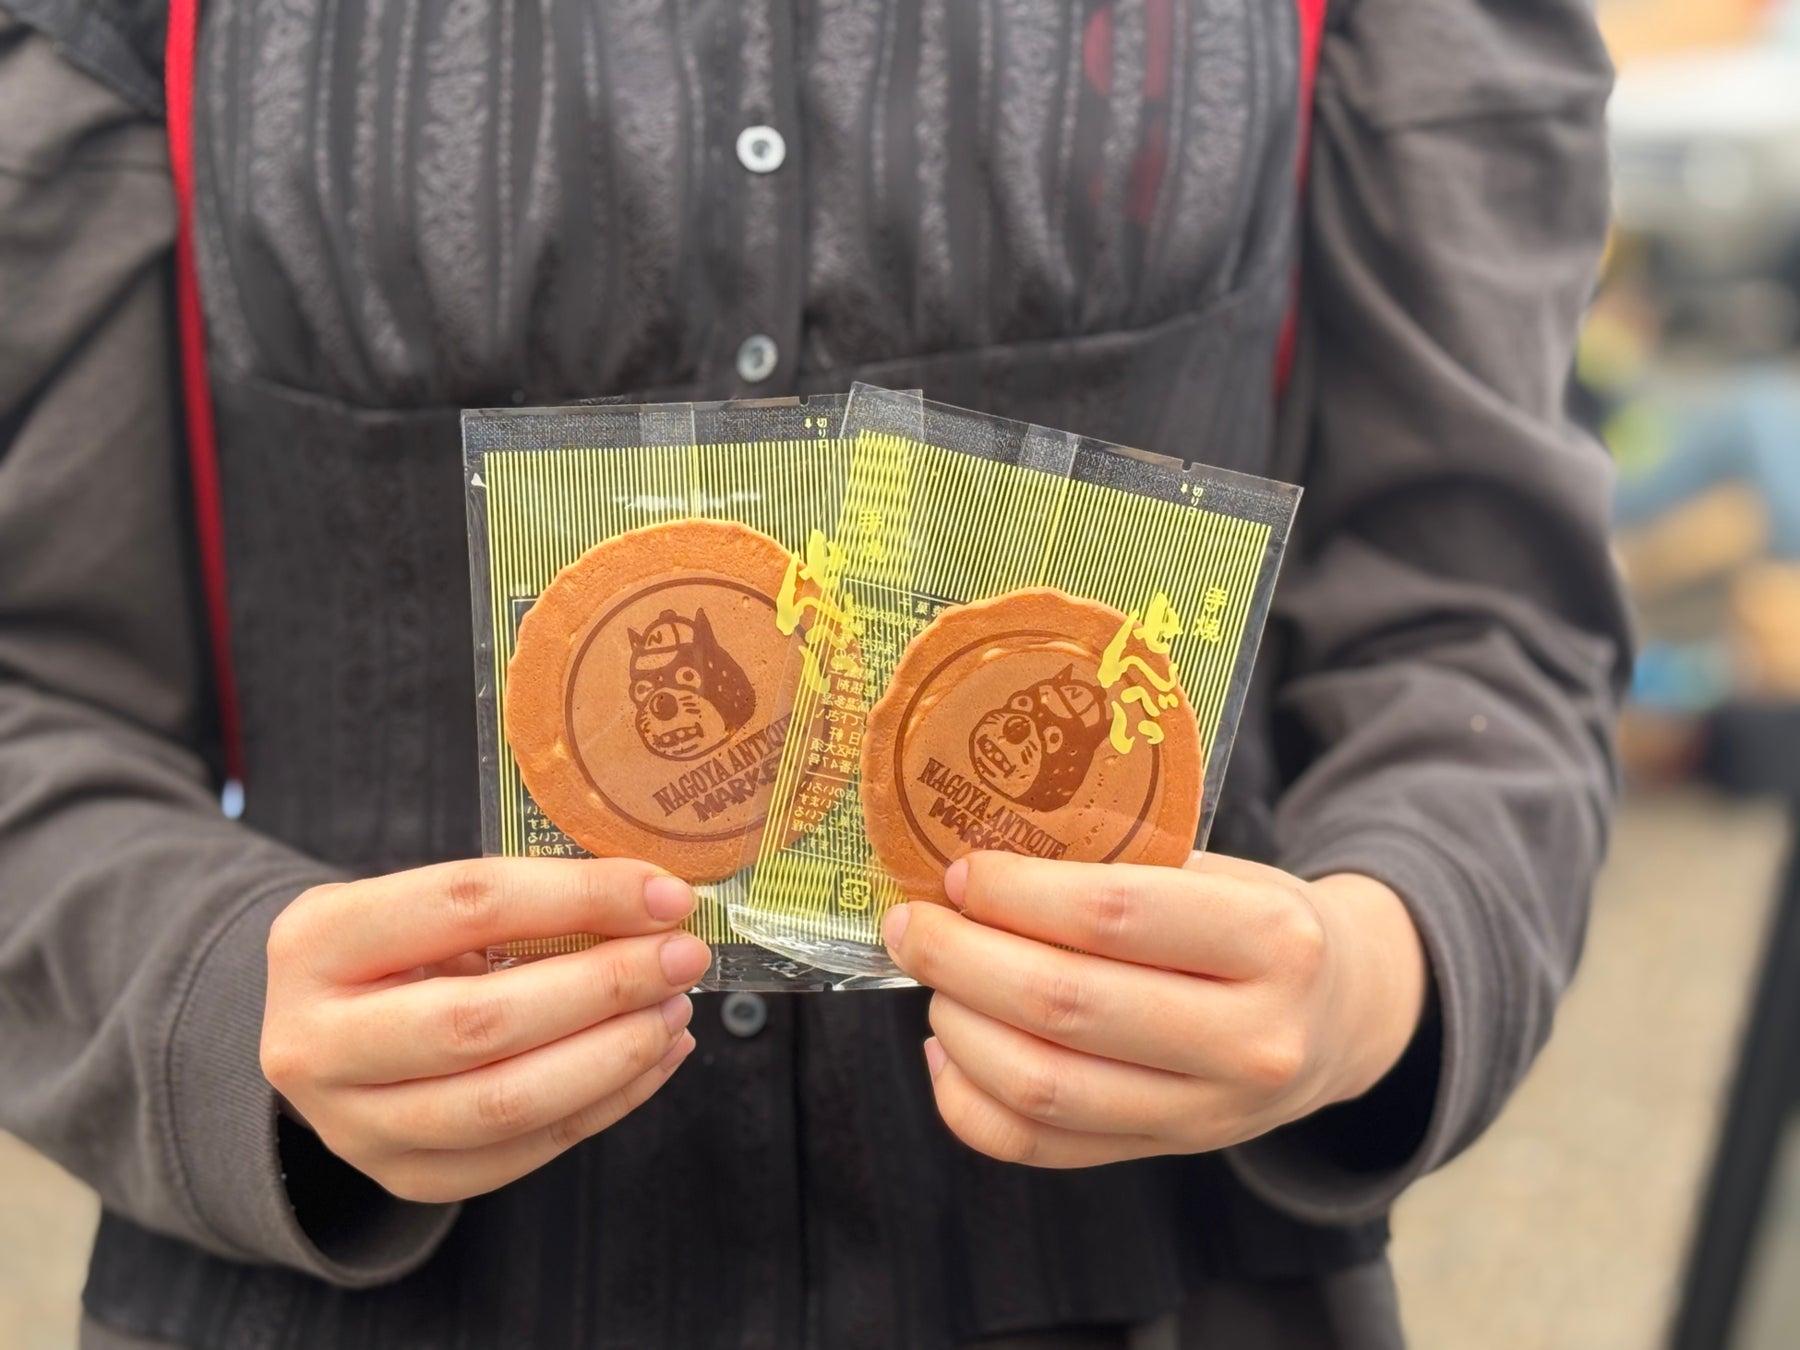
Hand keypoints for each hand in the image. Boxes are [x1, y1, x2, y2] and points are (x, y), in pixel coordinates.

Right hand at [261, 858, 711, 1202]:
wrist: (324, 1032)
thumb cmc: (397, 949)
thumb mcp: (428, 902)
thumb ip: (525, 901)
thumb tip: (653, 905)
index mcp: (319, 940)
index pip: (469, 904)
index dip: (580, 897)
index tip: (664, 896)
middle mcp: (315, 1040)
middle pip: (482, 1021)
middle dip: (605, 988)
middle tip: (682, 959)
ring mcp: (352, 1125)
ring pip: (504, 1104)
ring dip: (613, 1056)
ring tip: (673, 1012)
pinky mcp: (401, 1177)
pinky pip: (522, 1153)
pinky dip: (605, 1105)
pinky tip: (654, 1058)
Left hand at [880, 851, 1426, 1167]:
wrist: (1340, 1015)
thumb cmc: (1260, 924)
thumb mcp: (1222, 872)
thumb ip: (1120, 867)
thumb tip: (978, 863)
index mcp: (1272, 941)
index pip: (1113, 913)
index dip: (1015, 892)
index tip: (961, 873)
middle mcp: (1250, 1040)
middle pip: (1065, 1006)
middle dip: (962, 958)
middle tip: (913, 925)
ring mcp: (1210, 1114)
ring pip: (1043, 1087)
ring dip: (960, 1026)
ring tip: (935, 980)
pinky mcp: (1167, 1154)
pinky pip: (1038, 1148)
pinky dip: (968, 1101)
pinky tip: (949, 1049)